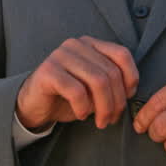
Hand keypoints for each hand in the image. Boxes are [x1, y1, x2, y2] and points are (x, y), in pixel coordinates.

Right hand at [16, 36, 138, 130]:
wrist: (34, 105)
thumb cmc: (67, 96)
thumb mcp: (94, 86)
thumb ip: (111, 81)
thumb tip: (131, 91)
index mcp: (91, 44)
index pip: (122, 54)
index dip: (131, 78)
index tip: (128, 98)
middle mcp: (76, 45)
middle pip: (110, 72)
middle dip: (116, 101)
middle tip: (111, 119)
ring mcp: (60, 55)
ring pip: (97, 81)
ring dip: (103, 107)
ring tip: (100, 121)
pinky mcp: (48, 71)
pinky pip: (76, 91)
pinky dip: (83, 107)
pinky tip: (81, 115)